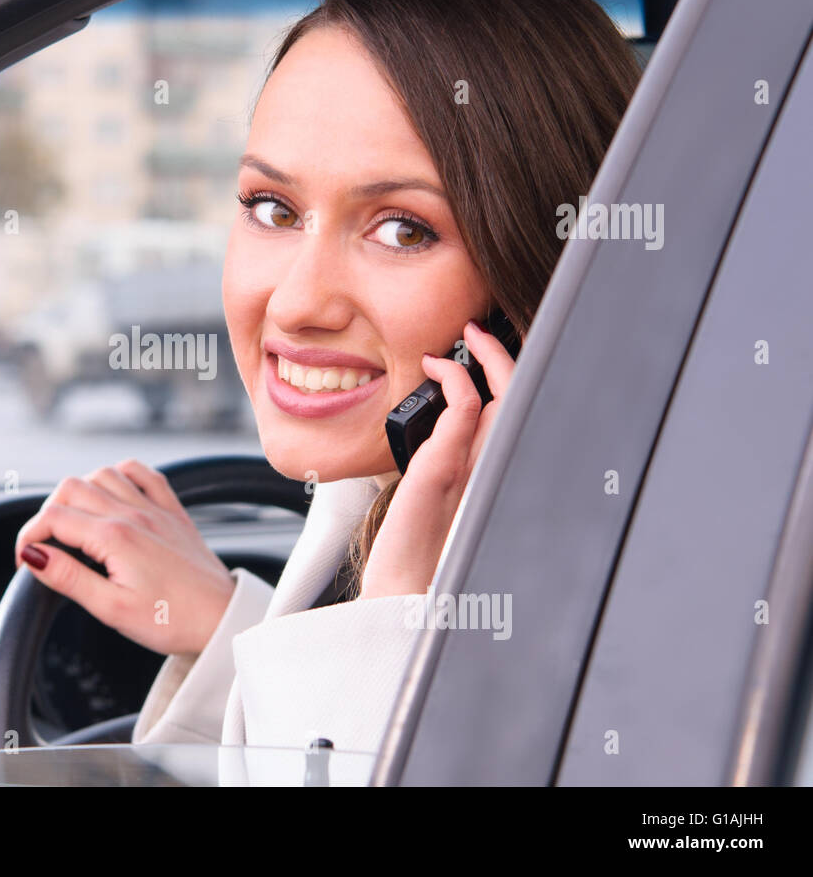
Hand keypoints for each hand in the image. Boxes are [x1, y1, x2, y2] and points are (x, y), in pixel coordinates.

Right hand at [13, 458, 235, 656]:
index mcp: (115, 537)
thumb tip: (33, 556)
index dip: (28, 537)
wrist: (221, 618)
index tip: (25, 561)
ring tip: (74, 524)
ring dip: (79, 492)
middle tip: (45, 545)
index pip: (52, 518)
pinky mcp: (172, 510)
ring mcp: (154, 507)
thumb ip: (68, 578)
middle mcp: (133, 513)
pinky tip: (112, 495)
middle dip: (47, 513)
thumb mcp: (111, 609)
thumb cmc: (171, 620)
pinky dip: (118, 475)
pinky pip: (140, 472)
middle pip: (70, 488)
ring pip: (101, 474)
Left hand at [359, 320, 516, 598]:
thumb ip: (450, 464)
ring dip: (487, 357)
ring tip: (464, 336)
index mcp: (496, 480)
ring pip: (506, 397)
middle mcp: (497, 473)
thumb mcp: (437, 500)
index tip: (481, 348)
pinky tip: (436, 368)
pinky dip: (455, 380)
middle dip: (507, 355)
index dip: (509, 377)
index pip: (517, 416)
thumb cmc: (418, 558)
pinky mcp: (447, 468)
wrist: (404, 598)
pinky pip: (467, 409)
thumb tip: (447, 428)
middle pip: (524, 399)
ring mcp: (479, 470)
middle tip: (476, 329)